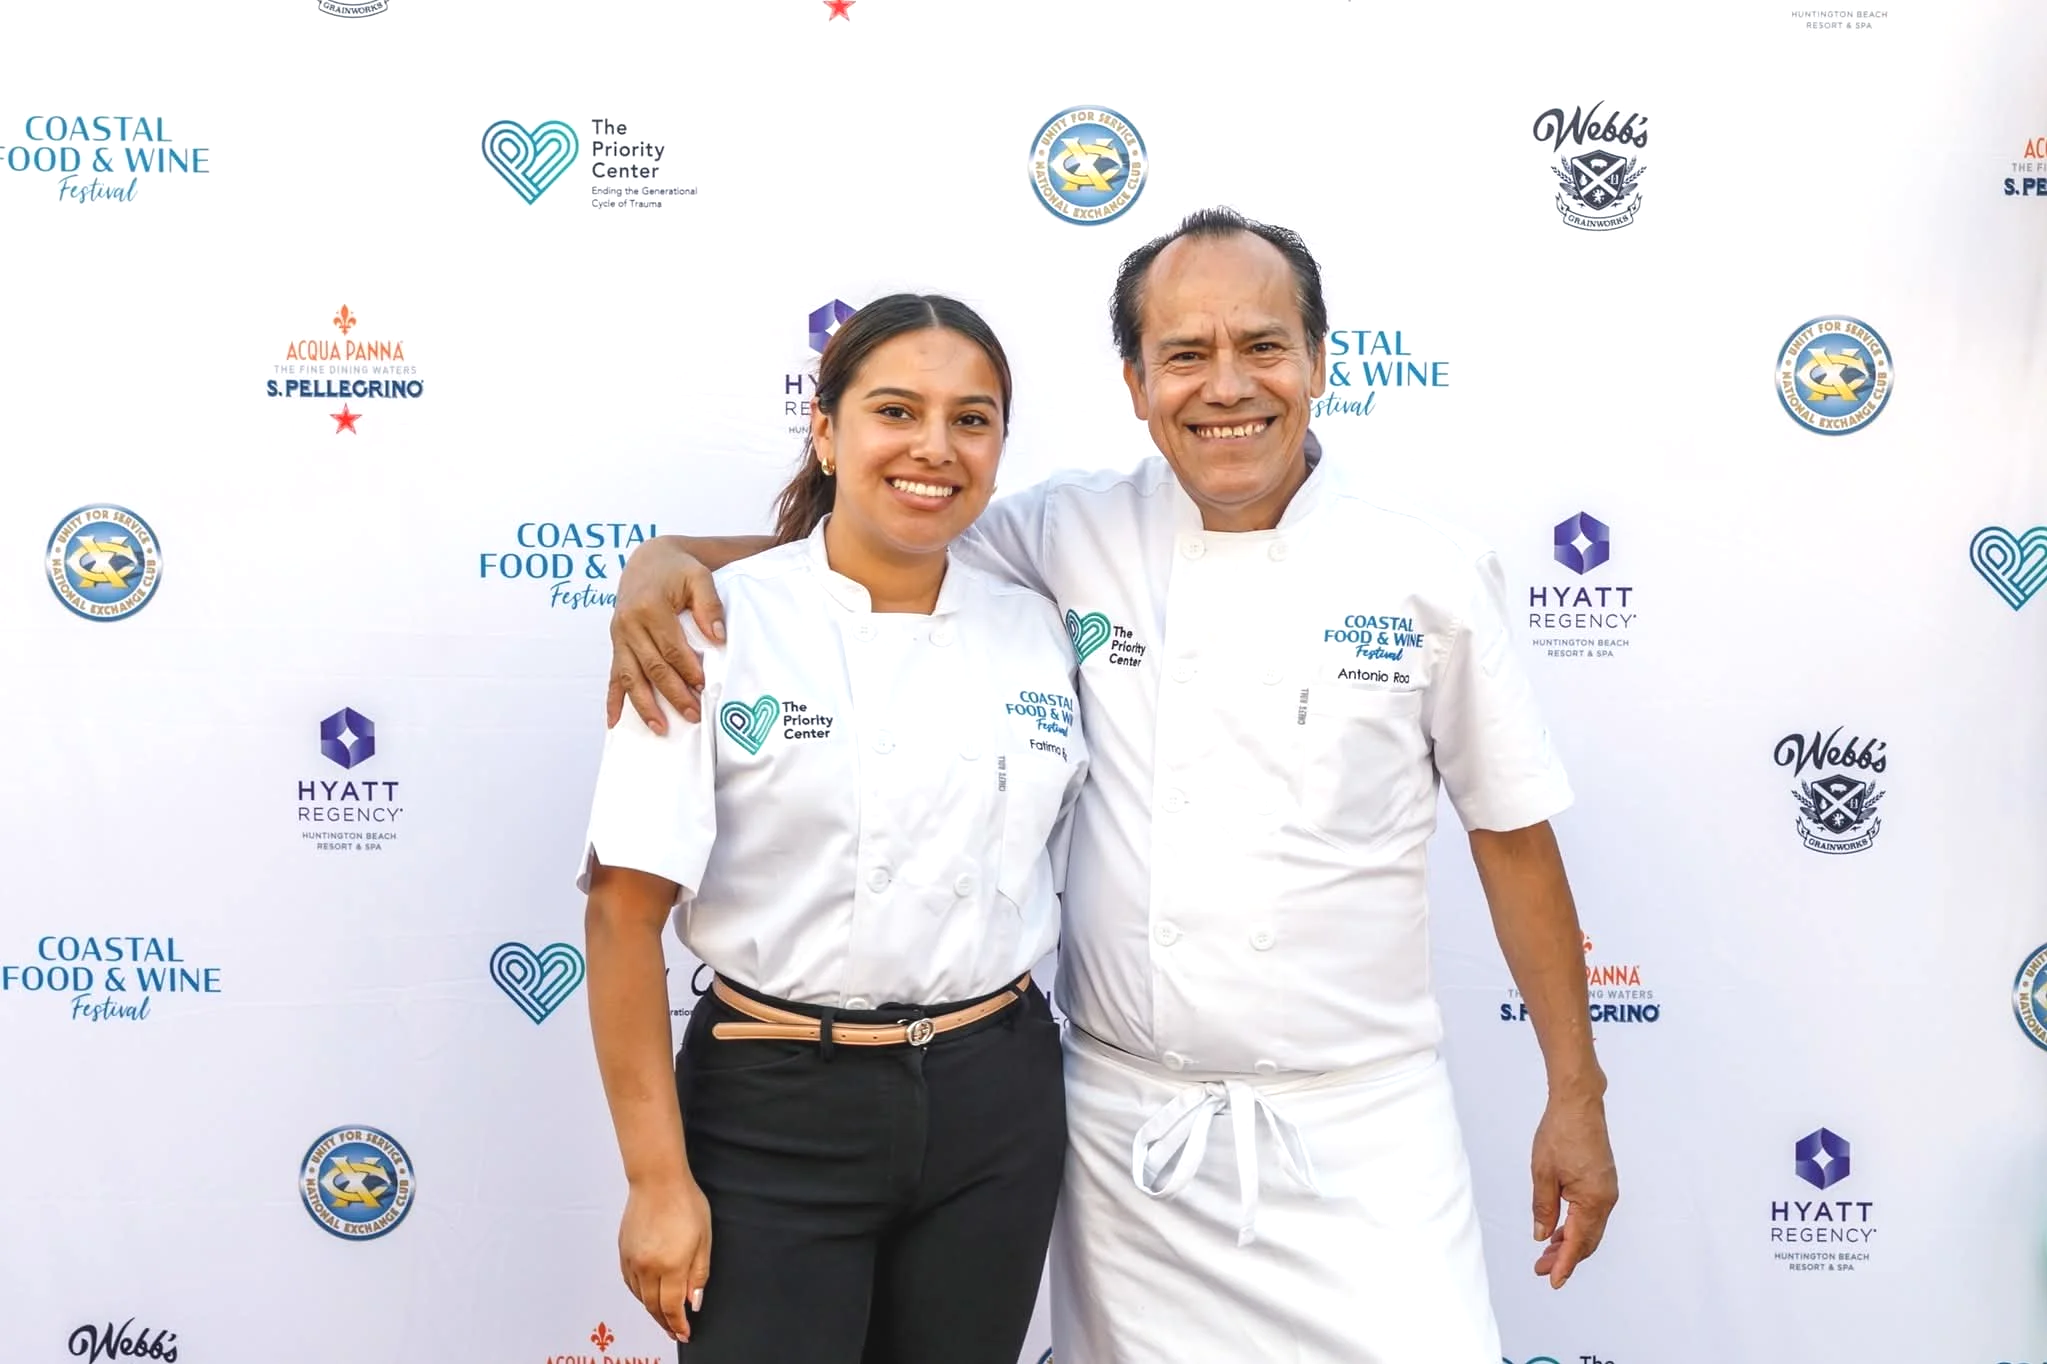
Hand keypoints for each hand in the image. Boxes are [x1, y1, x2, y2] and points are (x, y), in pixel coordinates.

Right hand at [607, 538, 723, 731]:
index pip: (671, 647)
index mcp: (649, 606)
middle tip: (692, 715)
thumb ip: (710, 605)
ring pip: (630, 677)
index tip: (703, 687)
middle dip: (672, 694)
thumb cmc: (677, 569)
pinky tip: (614, 722)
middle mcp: (629, 623)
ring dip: (644, 705)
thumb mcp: (699, 576)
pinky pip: (613, 674)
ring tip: (660, 728)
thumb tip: (718, 637)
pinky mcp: (615, 643)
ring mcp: (619, 635)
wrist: (648, 559)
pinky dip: (612, 700)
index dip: (687, 669)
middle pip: (652, 667)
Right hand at [619, 1177, 712, 1341]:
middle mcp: (647, 1267)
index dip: (677, 1325)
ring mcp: (632, 1260)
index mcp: (670, 1265)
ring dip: (652, 1310)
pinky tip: (648, 1294)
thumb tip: (693, 1301)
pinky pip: (630, 1283)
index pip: (672, 1307)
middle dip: (665, 1323)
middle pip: (653, 1306)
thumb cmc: (684, 1203)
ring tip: (664, 1316)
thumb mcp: (704, 1239)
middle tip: (675, 1332)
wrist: (657, 1180)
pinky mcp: (623, 1252)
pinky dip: (639, 1294)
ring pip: (640, 1297)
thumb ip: (698, 1274)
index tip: (684, 1334)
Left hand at [1529, 1087, 1616, 1288]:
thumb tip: (1542, 1236)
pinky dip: (1576, 1226)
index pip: (1578, 1242)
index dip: (1564, 1264)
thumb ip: (1543, 1208)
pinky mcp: (1603, 1182)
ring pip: (1590, 1228)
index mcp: (1592, 1200)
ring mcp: (1607, 1191)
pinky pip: (1591, 1214)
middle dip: (1565, 1257)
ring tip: (1545, 1253)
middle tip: (1540, 1269)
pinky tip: (1559, 1229)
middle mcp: (1606, 1199)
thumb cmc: (1560, 1133)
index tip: (1553, 1281)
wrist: (1579, 1104)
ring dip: (1570, 1242)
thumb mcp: (1542, 1173)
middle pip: (1587, 1240)